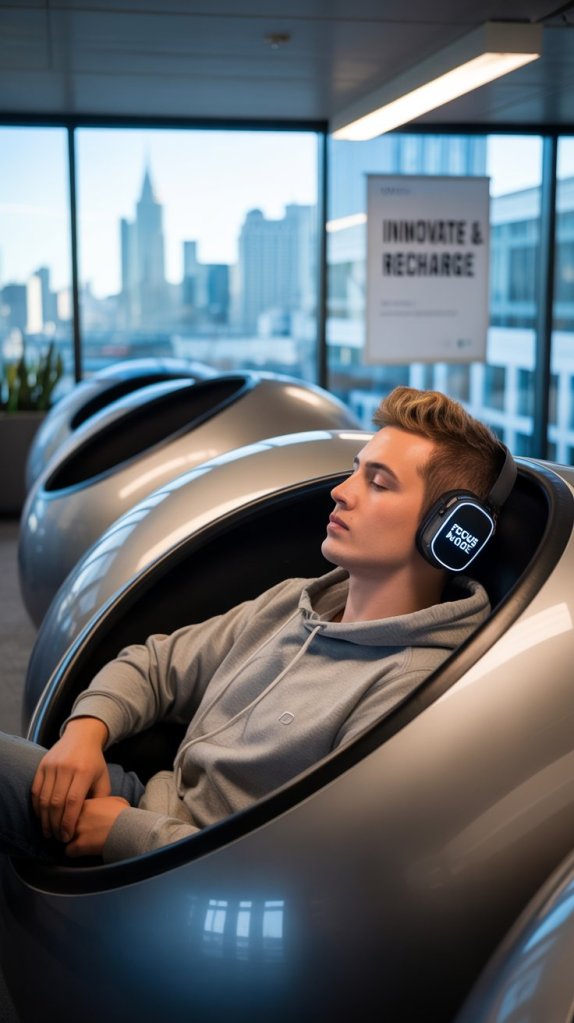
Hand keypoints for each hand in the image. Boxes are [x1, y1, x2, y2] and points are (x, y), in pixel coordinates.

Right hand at [31, 717, 110, 843]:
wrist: (82, 736)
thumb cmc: (95, 762)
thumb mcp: (103, 778)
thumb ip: (100, 799)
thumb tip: (93, 821)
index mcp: (84, 772)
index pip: (73, 802)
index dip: (68, 822)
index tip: (67, 836)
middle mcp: (66, 768)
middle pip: (56, 803)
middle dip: (56, 825)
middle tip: (57, 838)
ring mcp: (52, 766)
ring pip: (44, 799)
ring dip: (45, 819)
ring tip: (49, 832)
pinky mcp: (42, 765)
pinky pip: (36, 790)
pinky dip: (37, 806)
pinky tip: (42, 817)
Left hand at [65, 796, 129, 857]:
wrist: (129, 829)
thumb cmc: (125, 815)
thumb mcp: (116, 800)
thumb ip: (104, 801)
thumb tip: (105, 805)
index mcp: (85, 803)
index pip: (70, 809)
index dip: (74, 816)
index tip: (81, 821)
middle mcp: (77, 816)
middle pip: (63, 823)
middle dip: (69, 828)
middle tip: (79, 833)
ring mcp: (76, 831)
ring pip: (63, 837)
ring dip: (70, 840)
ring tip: (80, 843)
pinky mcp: (78, 845)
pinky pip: (68, 851)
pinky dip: (74, 853)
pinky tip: (83, 852)